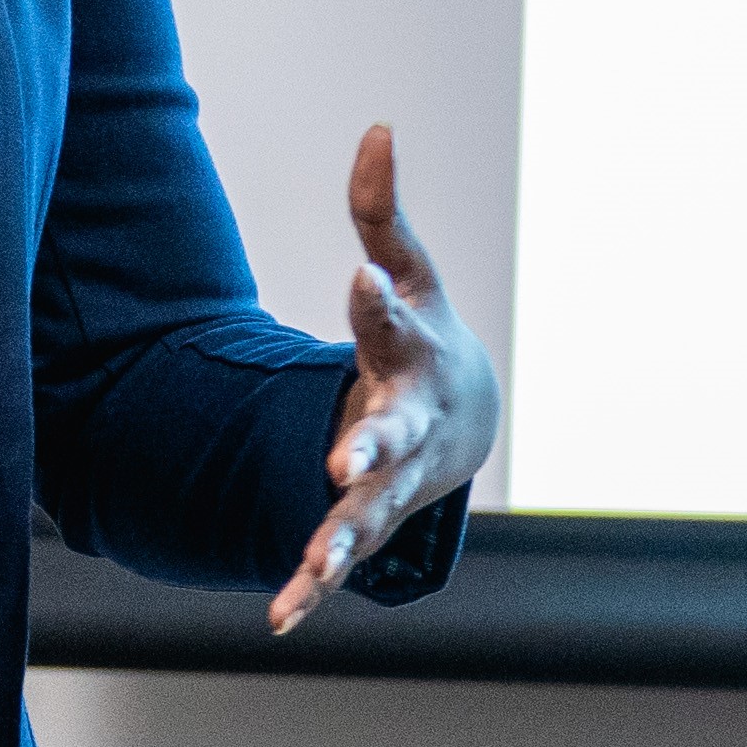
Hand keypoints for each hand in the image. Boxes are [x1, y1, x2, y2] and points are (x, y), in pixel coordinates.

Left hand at [271, 121, 500, 633]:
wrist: (467, 422)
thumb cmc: (425, 337)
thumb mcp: (410, 271)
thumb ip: (380, 210)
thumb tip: (377, 127)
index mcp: (410, 355)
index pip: (390, 320)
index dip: (374, 298)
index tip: (359, 274)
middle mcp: (405, 424)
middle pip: (390, 435)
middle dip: (371, 447)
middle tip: (347, 459)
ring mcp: (389, 481)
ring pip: (365, 514)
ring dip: (337, 538)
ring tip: (313, 563)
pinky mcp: (364, 524)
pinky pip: (336, 561)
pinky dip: (309, 590)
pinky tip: (278, 619)